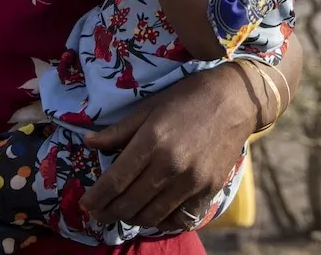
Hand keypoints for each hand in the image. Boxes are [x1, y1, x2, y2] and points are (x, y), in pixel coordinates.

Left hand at [79, 65, 255, 230]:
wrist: (234, 101)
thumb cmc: (186, 99)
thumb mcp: (147, 108)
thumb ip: (118, 131)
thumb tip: (88, 142)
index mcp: (151, 142)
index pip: (115, 181)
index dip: (97, 197)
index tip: (85, 204)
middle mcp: (170, 166)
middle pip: (130, 203)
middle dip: (109, 212)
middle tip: (99, 213)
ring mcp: (191, 181)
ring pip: (152, 215)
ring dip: (132, 218)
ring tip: (123, 213)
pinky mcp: (209, 190)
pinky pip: (180, 218)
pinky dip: (163, 221)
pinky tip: (154, 214)